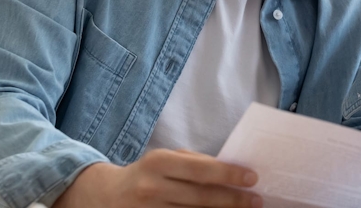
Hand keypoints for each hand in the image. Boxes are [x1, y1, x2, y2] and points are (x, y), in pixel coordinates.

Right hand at [53, 149, 260, 207]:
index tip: (252, 178)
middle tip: (256, 201)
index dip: (229, 174)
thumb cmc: (146, 174)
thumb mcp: (165, 160)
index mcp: (158, 162)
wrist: (104, 196)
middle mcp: (152, 188)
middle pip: (201, 198)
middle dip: (233, 200)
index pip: (201, 170)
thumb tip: (229, 171)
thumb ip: (193, 163)